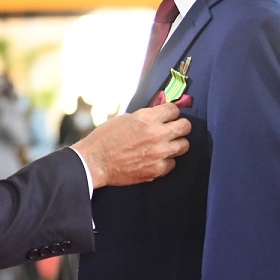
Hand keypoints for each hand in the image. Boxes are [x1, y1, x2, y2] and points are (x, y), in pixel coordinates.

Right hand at [74, 103, 190, 187]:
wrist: (94, 162)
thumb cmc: (104, 139)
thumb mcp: (124, 119)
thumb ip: (145, 117)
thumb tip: (159, 115)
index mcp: (147, 118)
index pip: (174, 109)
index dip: (171, 112)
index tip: (169, 116)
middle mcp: (157, 134)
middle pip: (185, 126)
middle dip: (180, 126)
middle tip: (174, 129)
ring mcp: (159, 153)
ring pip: (183, 145)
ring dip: (176, 144)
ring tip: (166, 145)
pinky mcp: (156, 169)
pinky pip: (172, 164)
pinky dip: (165, 161)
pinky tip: (155, 159)